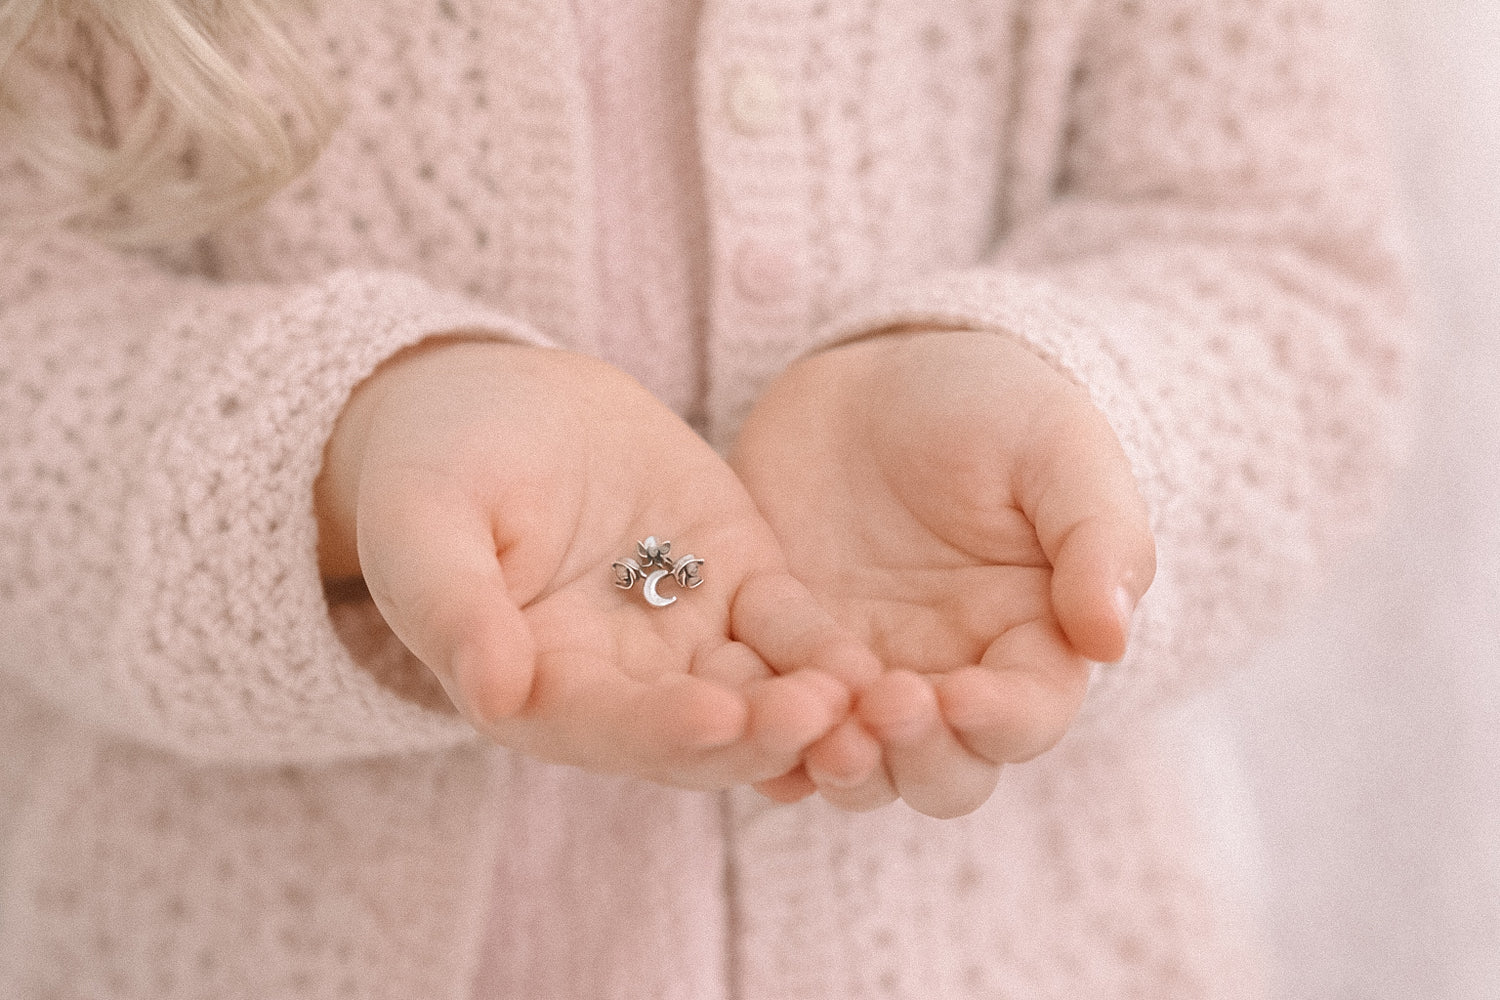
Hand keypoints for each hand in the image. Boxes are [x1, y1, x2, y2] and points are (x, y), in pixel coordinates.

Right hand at [315, 338, 878, 788]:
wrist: (501, 405)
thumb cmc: (437, 464)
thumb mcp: (423, 519)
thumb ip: (451, 605)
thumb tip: (491, 693)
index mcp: (536, 690)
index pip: (605, 727)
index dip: (661, 729)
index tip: (716, 716)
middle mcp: (622, 688)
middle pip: (701, 735)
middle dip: (759, 732)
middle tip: (816, 714)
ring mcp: (688, 641)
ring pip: (759, 694)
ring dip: (810, 705)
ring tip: (861, 694)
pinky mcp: (741, 588)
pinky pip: (792, 632)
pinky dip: (829, 651)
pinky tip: (872, 659)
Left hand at [731, 329, 1154, 816]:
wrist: (875, 381)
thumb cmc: (991, 406)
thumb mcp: (1059, 449)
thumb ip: (1097, 537)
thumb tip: (1111, 639)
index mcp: (1029, 644)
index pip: (1028, 716)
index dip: (1000, 721)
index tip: (961, 697)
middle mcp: (948, 681)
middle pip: (944, 774)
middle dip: (916, 758)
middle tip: (881, 708)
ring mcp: (861, 678)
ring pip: (858, 770)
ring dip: (840, 765)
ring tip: (813, 725)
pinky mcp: (784, 660)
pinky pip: (772, 725)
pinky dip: (759, 737)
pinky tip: (742, 717)